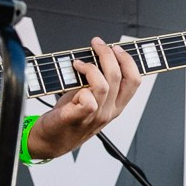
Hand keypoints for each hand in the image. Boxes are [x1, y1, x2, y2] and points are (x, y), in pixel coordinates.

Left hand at [27, 39, 143, 158]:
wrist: (50, 140)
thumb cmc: (69, 117)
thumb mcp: (90, 98)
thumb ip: (96, 81)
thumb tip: (97, 56)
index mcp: (116, 106)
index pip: (134, 81)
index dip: (128, 61)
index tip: (116, 48)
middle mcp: (109, 111)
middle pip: (119, 77)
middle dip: (107, 54)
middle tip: (96, 44)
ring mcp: (95, 116)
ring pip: (104, 85)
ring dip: (91, 68)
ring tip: (78, 63)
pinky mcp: (78, 118)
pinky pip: (88, 100)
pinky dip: (80, 89)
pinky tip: (71, 83)